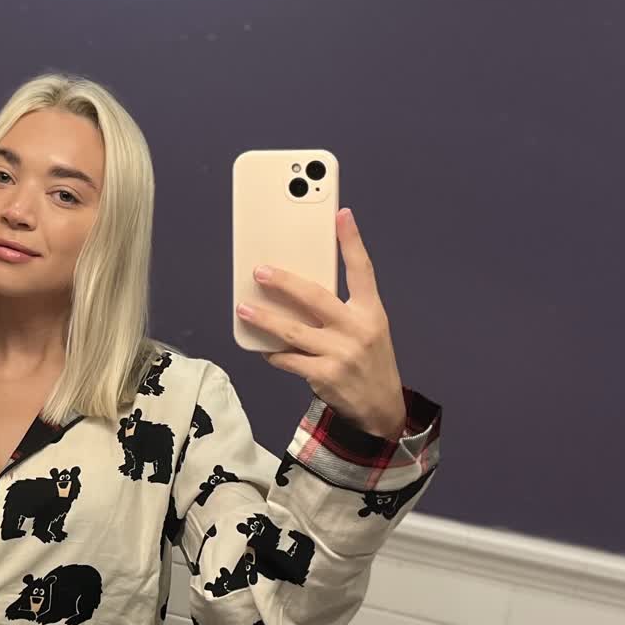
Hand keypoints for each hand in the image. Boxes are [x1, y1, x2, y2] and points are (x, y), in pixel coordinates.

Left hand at [236, 208, 406, 438]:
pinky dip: (273, 354)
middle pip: (315, 296)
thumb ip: (341, 308)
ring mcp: (342, 353)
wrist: (381, 409)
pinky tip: (261, 348)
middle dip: (284, 282)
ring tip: (243, 309)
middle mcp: (358, 329)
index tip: (341, 215)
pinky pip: (289, 360)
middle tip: (259, 271)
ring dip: (264, 319)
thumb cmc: (368, 361)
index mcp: (371, 311)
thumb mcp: (368, 329)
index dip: (352, 241)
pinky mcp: (325, 376)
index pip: (362, 269)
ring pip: (293, 331)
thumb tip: (295, 289)